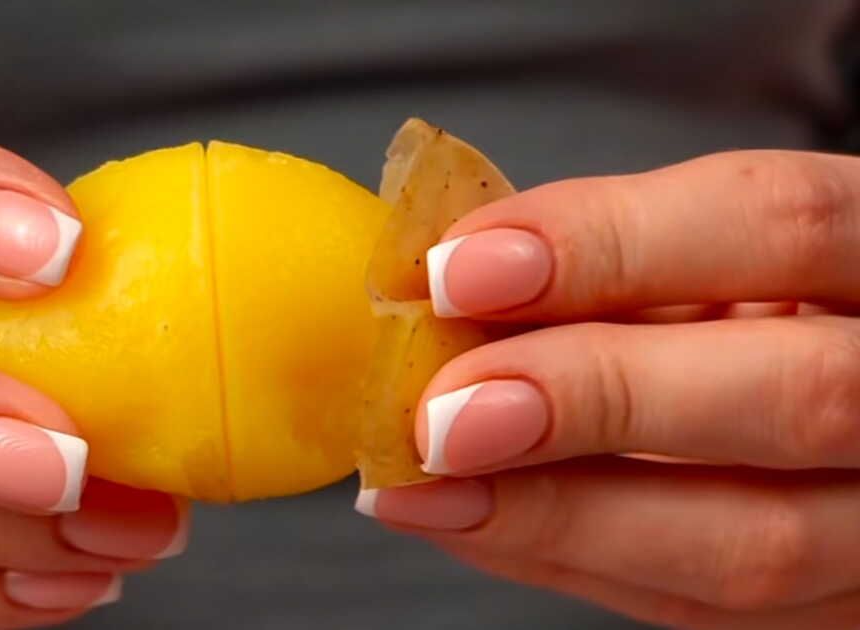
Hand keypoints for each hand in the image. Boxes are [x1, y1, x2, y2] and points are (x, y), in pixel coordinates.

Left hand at [355, 150, 859, 628]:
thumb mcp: (723, 256)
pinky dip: (567, 560)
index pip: (781, 224)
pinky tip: (469, 520)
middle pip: (794, 394)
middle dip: (590, 398)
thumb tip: (448, 287)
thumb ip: (620, 264)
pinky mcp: (845, 608)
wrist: (853, 392)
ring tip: (420, 486)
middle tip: (441, 411)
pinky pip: (706, 610)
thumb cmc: (766, 306)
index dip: (610, 242)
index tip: (458, 271)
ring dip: (555, 515)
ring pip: (755, 542)